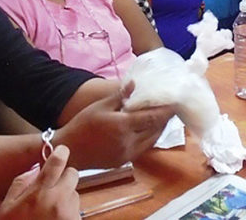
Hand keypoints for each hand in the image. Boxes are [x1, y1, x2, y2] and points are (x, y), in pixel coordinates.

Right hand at [0, 145, 78, 219]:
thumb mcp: (6, 208)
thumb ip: (19, 184)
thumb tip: (35, 167)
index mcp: (39, 192)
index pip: (57, 162)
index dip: (61, 153)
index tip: (61, 151)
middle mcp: (58, 198)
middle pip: (72, 174)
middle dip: (64, 178)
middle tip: (52, 188)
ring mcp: (69, 212)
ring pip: (75, 193)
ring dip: (66, 197)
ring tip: (49, 212)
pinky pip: (77, 210)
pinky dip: (69, 213)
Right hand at [56, 86, 172, 168]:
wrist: (70, 150)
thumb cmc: (83, 124)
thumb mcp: (100, 106)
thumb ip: (120, 96)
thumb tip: (135, 84)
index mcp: (123, 126)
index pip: (152, 118)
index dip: (166, 111)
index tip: (176, 102)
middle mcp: (128, 142)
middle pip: (155, 130)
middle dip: (165, 119)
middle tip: (172, 107)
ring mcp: (127, 154)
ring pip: (151, 140)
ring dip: (158, 128)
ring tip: (163, 116)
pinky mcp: (124, 161)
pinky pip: (143, 148)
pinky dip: (149, 137)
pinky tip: (148, 128)